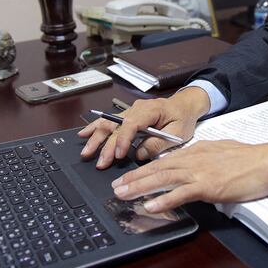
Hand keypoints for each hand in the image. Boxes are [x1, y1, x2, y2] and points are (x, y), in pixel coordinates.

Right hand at [77, 87, 209, 168]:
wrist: (184, 105)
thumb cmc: (182, 117)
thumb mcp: (178, 133)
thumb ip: (158, 143)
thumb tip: (139, 154)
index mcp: (151, 110)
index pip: (132, 124)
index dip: (123, 139)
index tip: (119, 155)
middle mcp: (137, 108)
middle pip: (117, 126)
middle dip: (106, 145)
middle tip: (100, 162)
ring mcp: (130, 111)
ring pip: (109, 123)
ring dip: (96, 138)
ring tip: (86, 151)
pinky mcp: (127, 116)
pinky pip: (109, 121)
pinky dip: (95, 128)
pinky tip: (84, 134)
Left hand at [110, 138, 267, 212]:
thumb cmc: (250, 159)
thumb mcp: (222, 153)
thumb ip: (205, 160)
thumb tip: (195, 169)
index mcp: (197, 151)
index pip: (165, 160)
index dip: (144, 168)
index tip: (129, 176)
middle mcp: (194, 159)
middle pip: (158, 168)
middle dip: (134, 178)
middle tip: (116, 186)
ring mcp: (200, 172)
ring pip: (163, 178)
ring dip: (140, 187)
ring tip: (122, 194)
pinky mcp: (208, 185)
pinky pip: (180, 193)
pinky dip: (163, 199)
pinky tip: (150, 205)